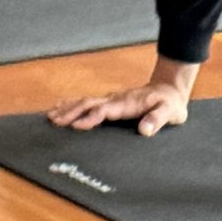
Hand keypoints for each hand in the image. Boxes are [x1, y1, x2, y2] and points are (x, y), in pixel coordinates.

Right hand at [48, 79, 190, 134]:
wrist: (169, 89)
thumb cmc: (170, 104)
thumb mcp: (169, 113)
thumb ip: (157, 120)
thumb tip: (144, 131)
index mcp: (127, 104)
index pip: (104, 111)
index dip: (90, 118)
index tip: (76, 126)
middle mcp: (115, 99)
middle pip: (88, 104)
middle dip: (70, 112)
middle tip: (54, 121)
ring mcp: (111, 99)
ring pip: (85, 102)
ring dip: (68, 108)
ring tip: (51, 116)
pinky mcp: (110, 102)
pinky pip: (88, 103)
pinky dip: (73, 105)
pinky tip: (62, 109)